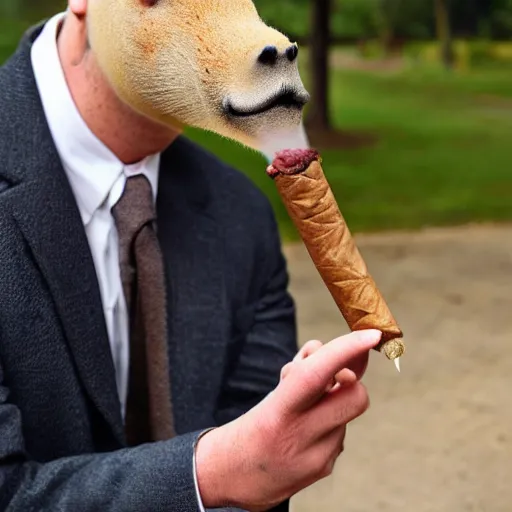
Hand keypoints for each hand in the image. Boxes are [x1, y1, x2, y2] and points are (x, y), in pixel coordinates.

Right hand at [195, 329, 381, 510]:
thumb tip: (351, 358)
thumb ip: (308, 373)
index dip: (344, 351)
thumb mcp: (274, 392)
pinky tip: (308, 430)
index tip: (370, 335)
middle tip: (338, 374)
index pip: (315, 375)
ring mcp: (316, 457)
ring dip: (336, 401)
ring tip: (309, 408)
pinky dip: (330, 422)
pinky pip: (341, 431)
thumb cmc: (254, 424)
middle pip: (354, 397)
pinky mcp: (325, 467)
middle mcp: (299, 438)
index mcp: (277, 412)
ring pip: (348, 413)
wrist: (232, 477)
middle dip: (354, 378)